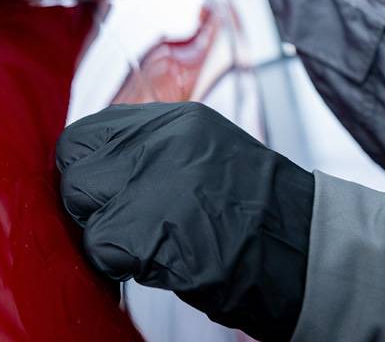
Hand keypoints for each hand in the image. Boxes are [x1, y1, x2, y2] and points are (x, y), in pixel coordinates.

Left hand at [57, 103, 314, 341]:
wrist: (310, 251)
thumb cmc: (259, 210)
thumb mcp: (204, 150)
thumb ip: (149, 148)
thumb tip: (96, 164)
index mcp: (171, 121)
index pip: (83, 135)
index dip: (83, 168)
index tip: (97, 191)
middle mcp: (160, 143)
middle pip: (74, 168)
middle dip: (86, 201)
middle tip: (117, 224)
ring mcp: (156, 183)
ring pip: (82, 206)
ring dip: (103, 234)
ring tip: (144, 244)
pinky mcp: (154, 231)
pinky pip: (101, 246)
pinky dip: (118, 263)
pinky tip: (155, 263)